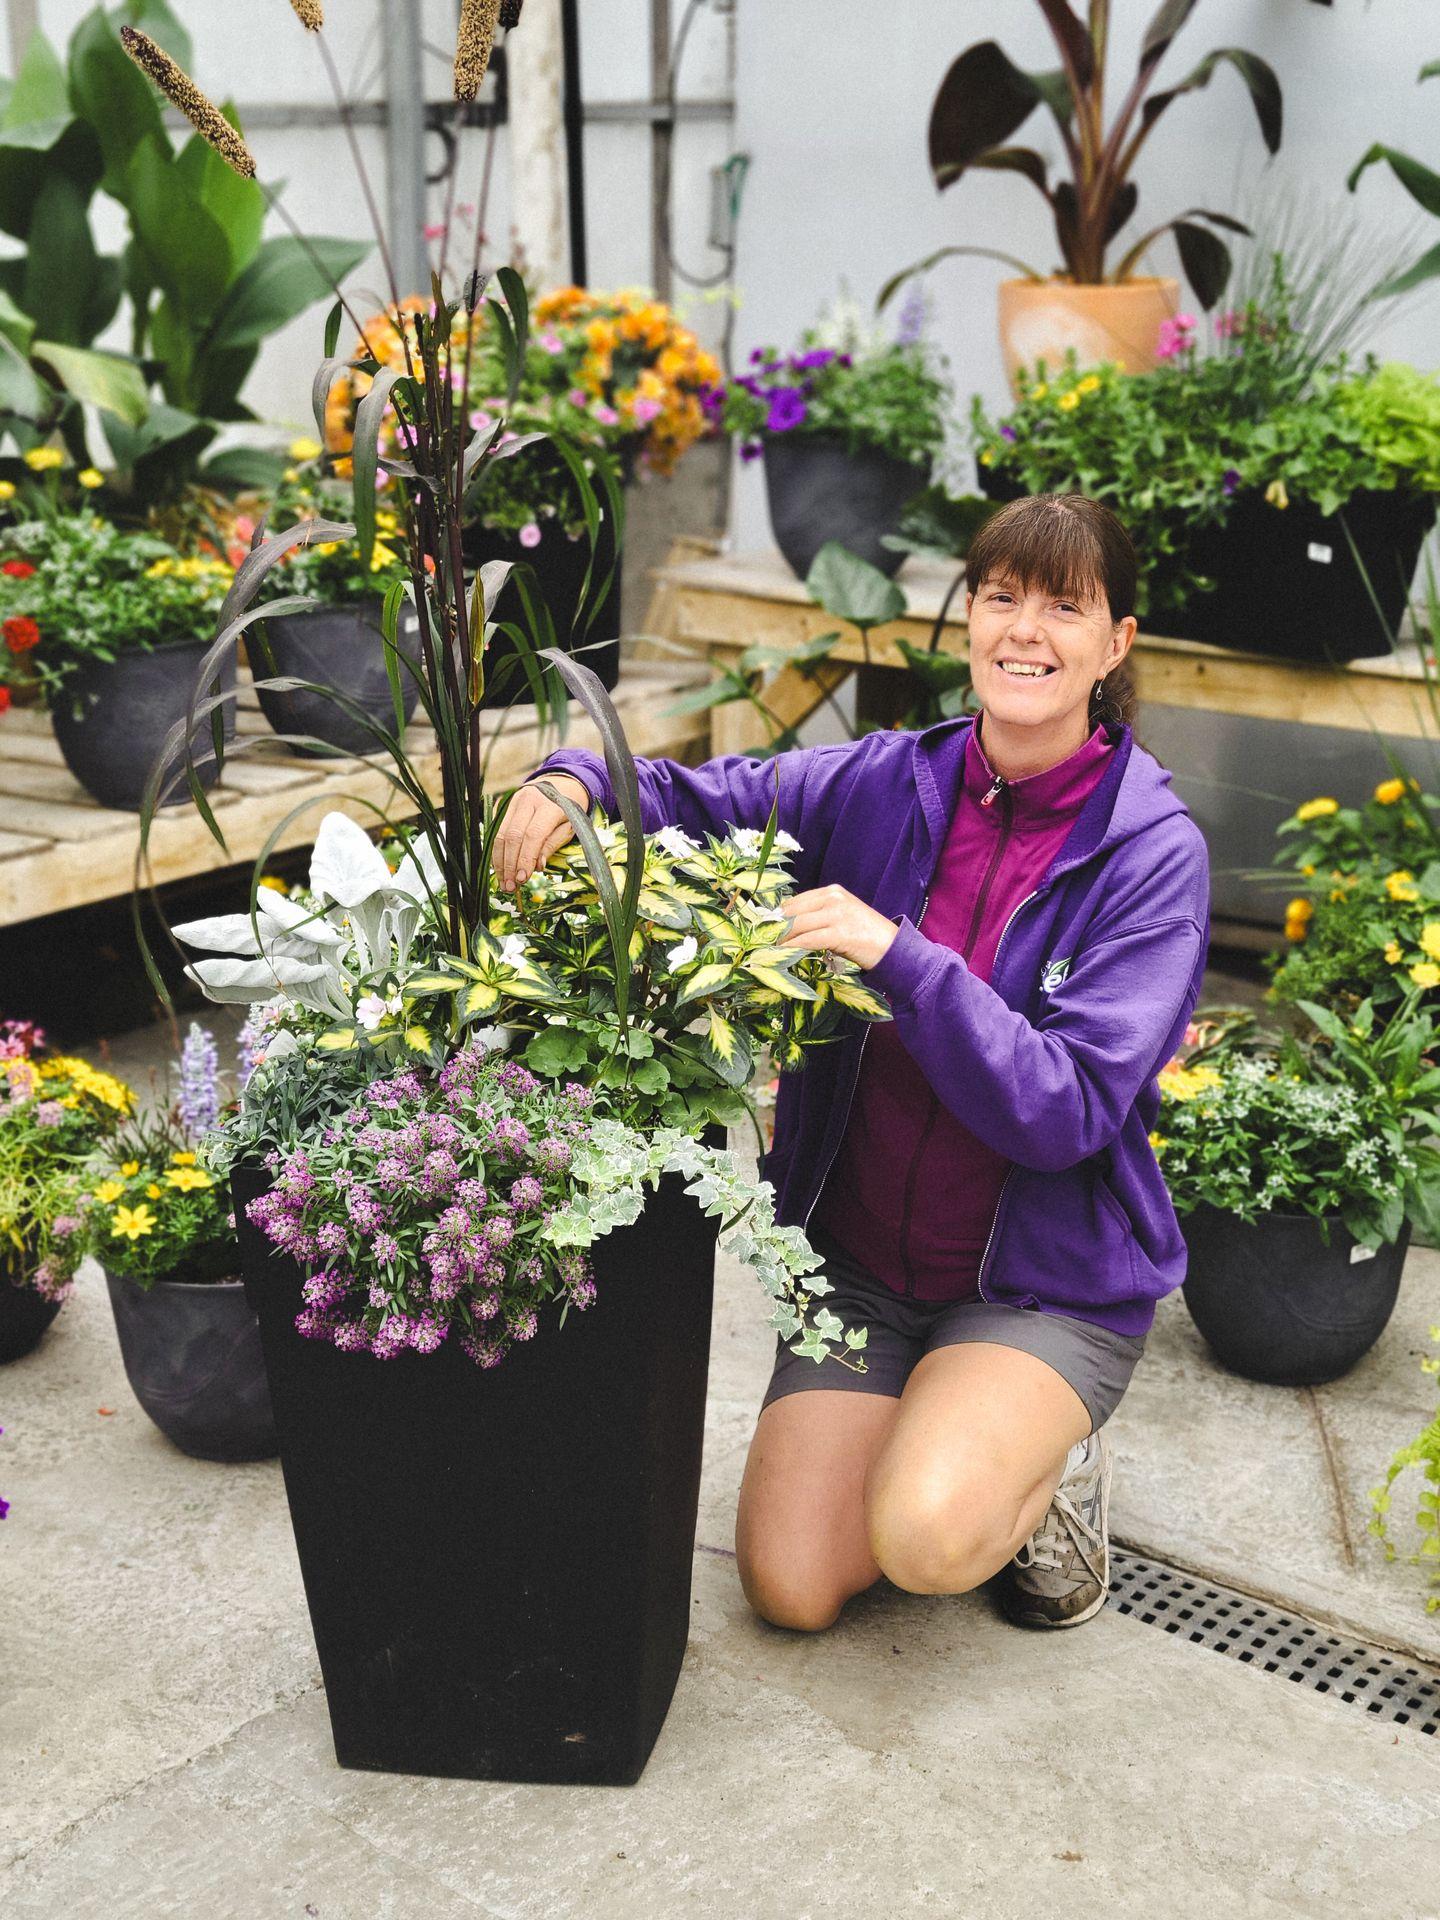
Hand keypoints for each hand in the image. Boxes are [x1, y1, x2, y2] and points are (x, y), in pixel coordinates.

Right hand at [491, 773, 591, 891]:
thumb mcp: (570, 827)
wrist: (561, 782)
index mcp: (549, 805)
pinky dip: (497, 852)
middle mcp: (527, 800)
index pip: (532, 835)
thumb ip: (552, 845)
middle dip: (509, 865)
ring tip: (504, 883)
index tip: (522, 879)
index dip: (525, 858)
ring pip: (500, 834)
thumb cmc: (569, 809)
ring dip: (500, 862)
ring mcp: (513, 801)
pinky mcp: (504, 805)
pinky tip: (500, 869)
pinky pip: (497, 831)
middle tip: (510, 887)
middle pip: (512, 836)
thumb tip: (537, 866)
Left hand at [777, 885, 897, 971]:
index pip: (795, 901)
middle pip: (793, 912)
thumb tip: (790, 927)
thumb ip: (820, 916)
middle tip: (760, 943)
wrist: (894, 948)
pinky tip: (781, 955)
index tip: (765, 931)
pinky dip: (791, 948)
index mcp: (832, 891)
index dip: (777, 917)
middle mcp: (833, 898)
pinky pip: (807, 940)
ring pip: (797, 925)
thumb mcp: (843, 917)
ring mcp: (837, 914)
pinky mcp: (839, 932)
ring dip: (779, 940)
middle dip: (775, 929)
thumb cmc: (867, 936)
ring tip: (766, 950)